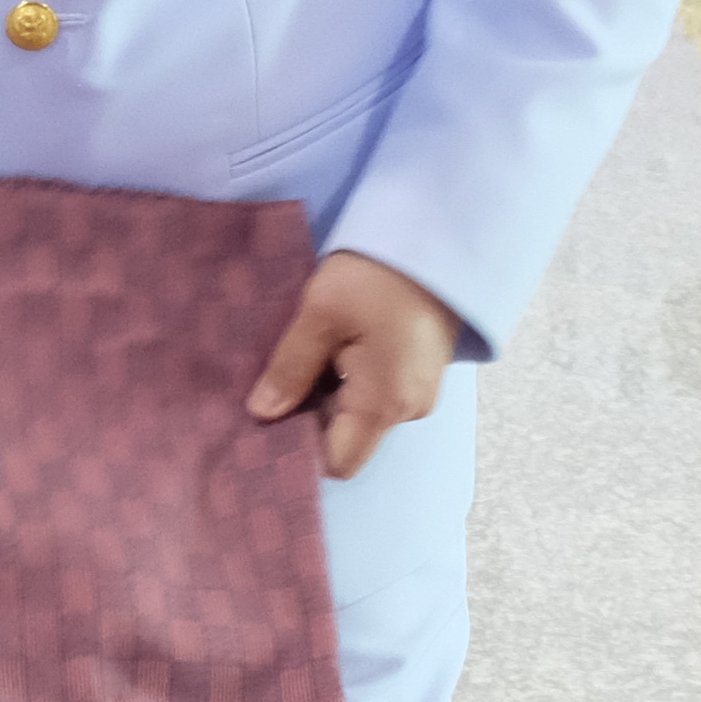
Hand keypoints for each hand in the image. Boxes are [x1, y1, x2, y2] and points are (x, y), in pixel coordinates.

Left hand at [243, 250, 458, 482]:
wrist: (438, 239)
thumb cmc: (378, 276)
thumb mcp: (321, 315)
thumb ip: (290, 369)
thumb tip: (262, 413)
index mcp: (384, 403)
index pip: (338, 461)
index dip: (299, 449)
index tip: (268, 420)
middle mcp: (409, 409)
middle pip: (347, 439)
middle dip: (308, 418)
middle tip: (275, 382)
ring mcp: (418, 392)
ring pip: (358, 415)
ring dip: (326, 395)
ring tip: (303, 359)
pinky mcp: (419, 372)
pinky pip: (375, 394)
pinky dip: (347, 381)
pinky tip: (330, 350)